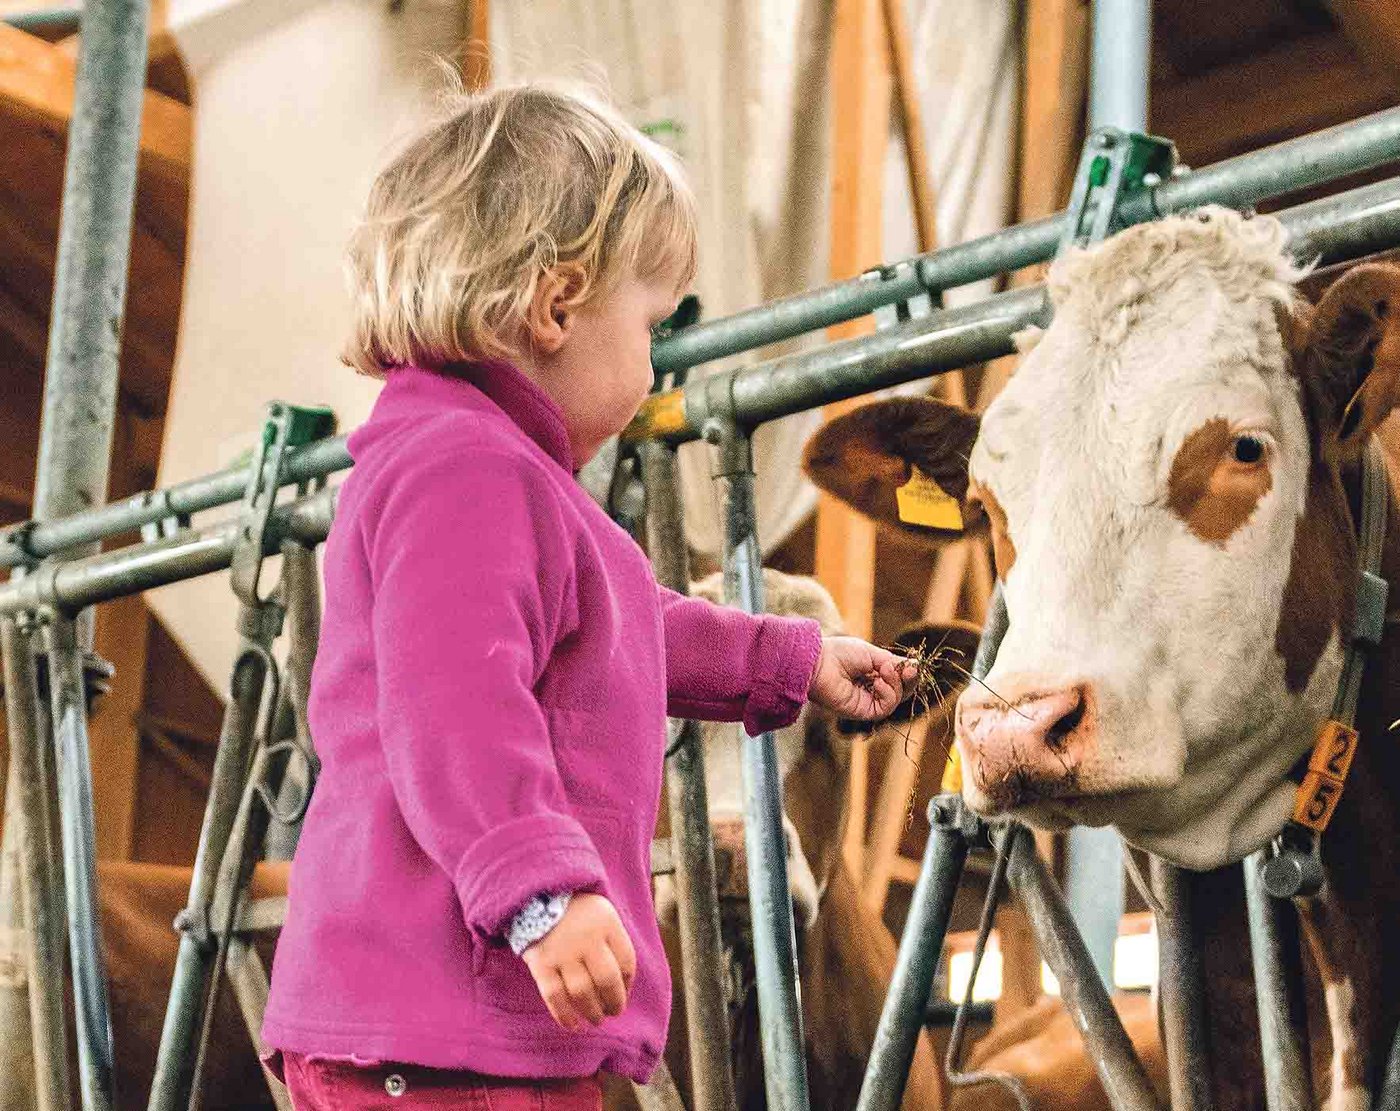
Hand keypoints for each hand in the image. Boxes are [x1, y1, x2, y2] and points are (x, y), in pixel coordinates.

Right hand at [521, 893, 636, 1029]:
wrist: (535, 895)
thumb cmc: (576, 911)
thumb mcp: (602, 914)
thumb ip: (614, 941)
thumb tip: (623, 985)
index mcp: (607, 923)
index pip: (627, 962)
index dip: (627, 985)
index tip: (622, 995)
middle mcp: (586, 938)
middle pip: (607, 981)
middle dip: (613, 1003)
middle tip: (612, 1012)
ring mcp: (562, 951)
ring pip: (582, 993)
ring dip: (592, 1012)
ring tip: (595, 1019)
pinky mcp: (540, 963)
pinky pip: (554, 996)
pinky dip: (564, 1015)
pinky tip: (572, 1025)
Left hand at [808, 636, 917, 719]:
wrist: (819, 662)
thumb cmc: (840, 654)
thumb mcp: (873, 654)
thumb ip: (894, 663)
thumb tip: (916, 666)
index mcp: (873, 675)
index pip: (899, 679)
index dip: (909, 673)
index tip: (913, 664)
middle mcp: (871, 690)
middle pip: (901, 692)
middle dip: (908, 681)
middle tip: (908, 670)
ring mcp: (867, 702)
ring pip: (896, 700)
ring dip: (896, 685)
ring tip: (884, 671)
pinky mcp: (862, 712)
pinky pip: (885, 708)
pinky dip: (887, 694)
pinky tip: (878, 683)